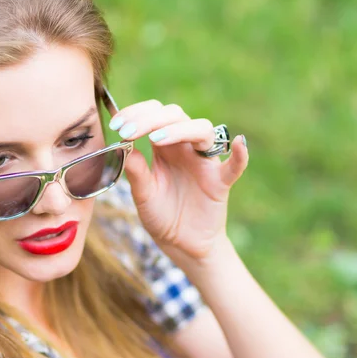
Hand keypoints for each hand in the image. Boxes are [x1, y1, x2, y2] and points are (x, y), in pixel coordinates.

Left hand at [109, 100, 248, 261]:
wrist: (180, 244)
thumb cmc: (161, 215)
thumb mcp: (143, 195)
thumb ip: (136, 172)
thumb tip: (124, 146)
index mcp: (164, 146)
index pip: (153, 115)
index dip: (136, 114)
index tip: (116, 124)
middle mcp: (185, 147)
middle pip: (175, 115)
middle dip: (150, 118)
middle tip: (128, 131)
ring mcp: (204, 162)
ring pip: (202, 130)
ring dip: (179, 129)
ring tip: (155, 140)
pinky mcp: (221, 182)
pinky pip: (235, 166)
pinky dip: (240, 155)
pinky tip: (239, 143)